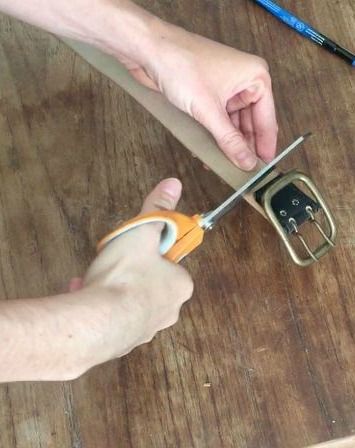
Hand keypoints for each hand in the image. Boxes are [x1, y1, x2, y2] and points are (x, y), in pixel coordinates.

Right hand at [71, 178, 192, 366]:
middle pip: (150, 284)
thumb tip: (174, 183)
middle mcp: (169, 312)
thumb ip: (157, 209)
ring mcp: (145, 331)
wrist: (97, 323)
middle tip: (112, 264)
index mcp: (180, 287)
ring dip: (112, 289)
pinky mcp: (121, 344)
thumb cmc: (126, 273)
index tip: (134, 250)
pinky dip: (100, 306)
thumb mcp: (142, 233)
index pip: (171, 265)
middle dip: (130, 272)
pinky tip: (82, 294)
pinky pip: (112, 319)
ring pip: (129, 303)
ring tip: (92, 280)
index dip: (151, 254)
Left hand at [121, 22, 277, 170]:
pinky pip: (216, 121)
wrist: (147, 51)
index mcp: (255, 77)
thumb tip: (247, 162)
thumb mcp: (209, 110)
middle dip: (244, 147)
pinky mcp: (207, 95)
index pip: (267, 119)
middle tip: (242, 173)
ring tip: (224, 167)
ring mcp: (225, 89)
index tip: (264, 168)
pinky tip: (208, 154)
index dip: (265, 146)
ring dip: (226, 145)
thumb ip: (229, 140)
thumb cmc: (181, 67)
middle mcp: (243, 82)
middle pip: (250, 124)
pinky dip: (213, 137)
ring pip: (232, 125)